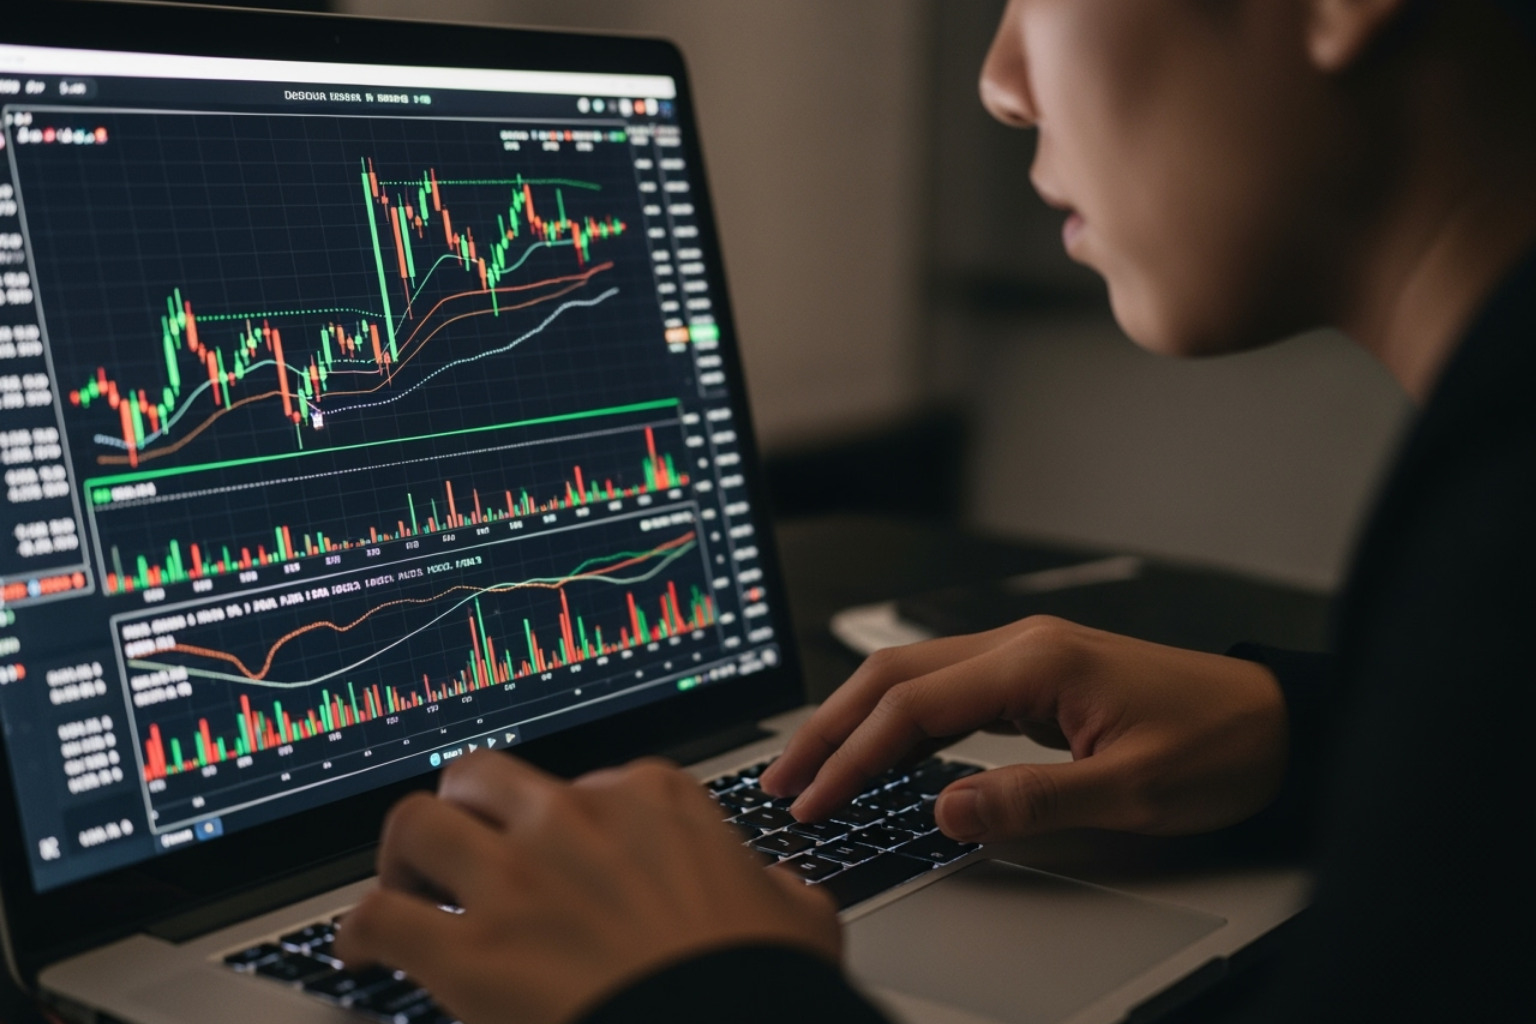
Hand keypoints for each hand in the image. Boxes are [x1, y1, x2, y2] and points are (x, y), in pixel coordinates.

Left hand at [334, 752, 839, 1023]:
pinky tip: (362, 953)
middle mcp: (576, 818)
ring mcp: (518, 878)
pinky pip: (378, 917)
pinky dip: (360, 932)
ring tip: (402, 887)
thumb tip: (777, 889)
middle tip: (463, 851)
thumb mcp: (798, 915)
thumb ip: (776, 887)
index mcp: (652, 799)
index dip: (563, 824)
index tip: (556, 850)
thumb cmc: (762, 982)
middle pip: (483, 779)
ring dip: (404, 857)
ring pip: (418, 823)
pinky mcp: (471, 948)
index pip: (586, 783)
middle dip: (467, 811)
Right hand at [760, 616, 1288, 841]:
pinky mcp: (1031, 678)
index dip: (854, 756)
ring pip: (910, 678)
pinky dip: (897, 724)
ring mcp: (1023, 657)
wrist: (1274, 721)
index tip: (815, 800)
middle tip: (783, 779)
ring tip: (812, 769)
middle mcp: (1019, 646)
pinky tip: (878, 757)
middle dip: (829, 727)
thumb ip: (1031, 800)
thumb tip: (945, 810)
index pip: (914, 705)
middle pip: (892, 676)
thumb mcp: (1130, 791)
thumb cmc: (1218, 746)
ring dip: (855, 721)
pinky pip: (943, 693)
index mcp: (1036, 662)